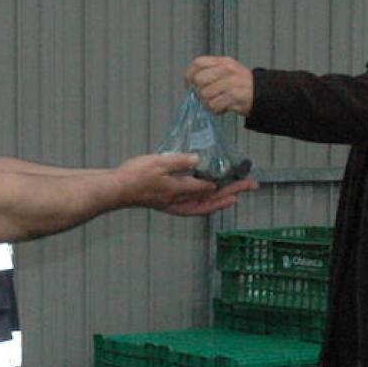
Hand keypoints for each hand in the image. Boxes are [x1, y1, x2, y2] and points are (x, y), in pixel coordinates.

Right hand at [115, 152, 242, 213]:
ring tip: (235, 195)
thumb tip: (199, 160)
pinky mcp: (167, 203)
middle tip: (251, 185)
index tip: (242, 176)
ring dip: (221, 200)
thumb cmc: (135, 176)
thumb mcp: (159, 163)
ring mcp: (174, 204)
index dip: (227, 182)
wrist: (116, 189)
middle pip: (212, 199)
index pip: (209, 188)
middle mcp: (180, 200)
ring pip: (204, 206)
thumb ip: (180, 162)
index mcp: (180, 191)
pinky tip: (207, 197)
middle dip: (233, 191)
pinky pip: (193, 206)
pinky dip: (205, 203)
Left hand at [186, 55, 254, 116]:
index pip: (199, 62)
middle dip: (199, 91)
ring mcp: (230, 83)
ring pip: (205, 95)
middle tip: (206, 96)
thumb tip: (191, 84)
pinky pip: (214, 105)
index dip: (190, 74)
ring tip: (216, 102)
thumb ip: (211, 72)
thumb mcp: (228, 70)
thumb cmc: (241, 83)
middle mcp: (226, 70)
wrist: (262, 93)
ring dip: (207, 103)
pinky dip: (215, 109)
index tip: (189, 84)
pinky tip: (222, 107)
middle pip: (199, 79)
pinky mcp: (233, 97)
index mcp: (223, 62)